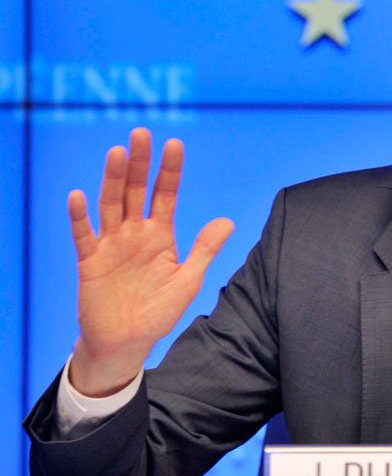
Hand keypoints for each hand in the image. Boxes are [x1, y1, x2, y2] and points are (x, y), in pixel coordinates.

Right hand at [68, 128, 233, 396]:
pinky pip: (83, 236)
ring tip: (117, 152)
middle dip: (140, 163)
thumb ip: (204, 249)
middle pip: (136, 190)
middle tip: (141, 133)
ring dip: (112, 179)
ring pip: (111, 204)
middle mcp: (135, 232)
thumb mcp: (188, 279)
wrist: (127, 342)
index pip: (165, 194)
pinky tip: (78, 196)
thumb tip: (228, 220)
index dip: (170, 170)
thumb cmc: (159, 310)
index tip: (174, 143)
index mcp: (160, 234)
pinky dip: (80, 217)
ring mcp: (111, 244)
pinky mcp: (90, 261)